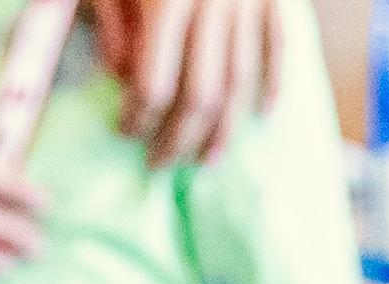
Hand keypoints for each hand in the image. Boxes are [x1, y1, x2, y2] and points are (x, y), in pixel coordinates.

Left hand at [85, 0, 276, 168]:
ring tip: (205, 159)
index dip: (138, 118)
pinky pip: (277, 45)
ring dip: (223, 128)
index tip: (124, 133)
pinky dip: (273, 81)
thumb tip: (119, 79)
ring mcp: (248, 0)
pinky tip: (264, 112)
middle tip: (157, 163)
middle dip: (178, 138)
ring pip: (239, 80)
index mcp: (169, 1)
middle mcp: (214, 3)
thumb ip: (112, 22)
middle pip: (201, 95)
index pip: (155, 84)